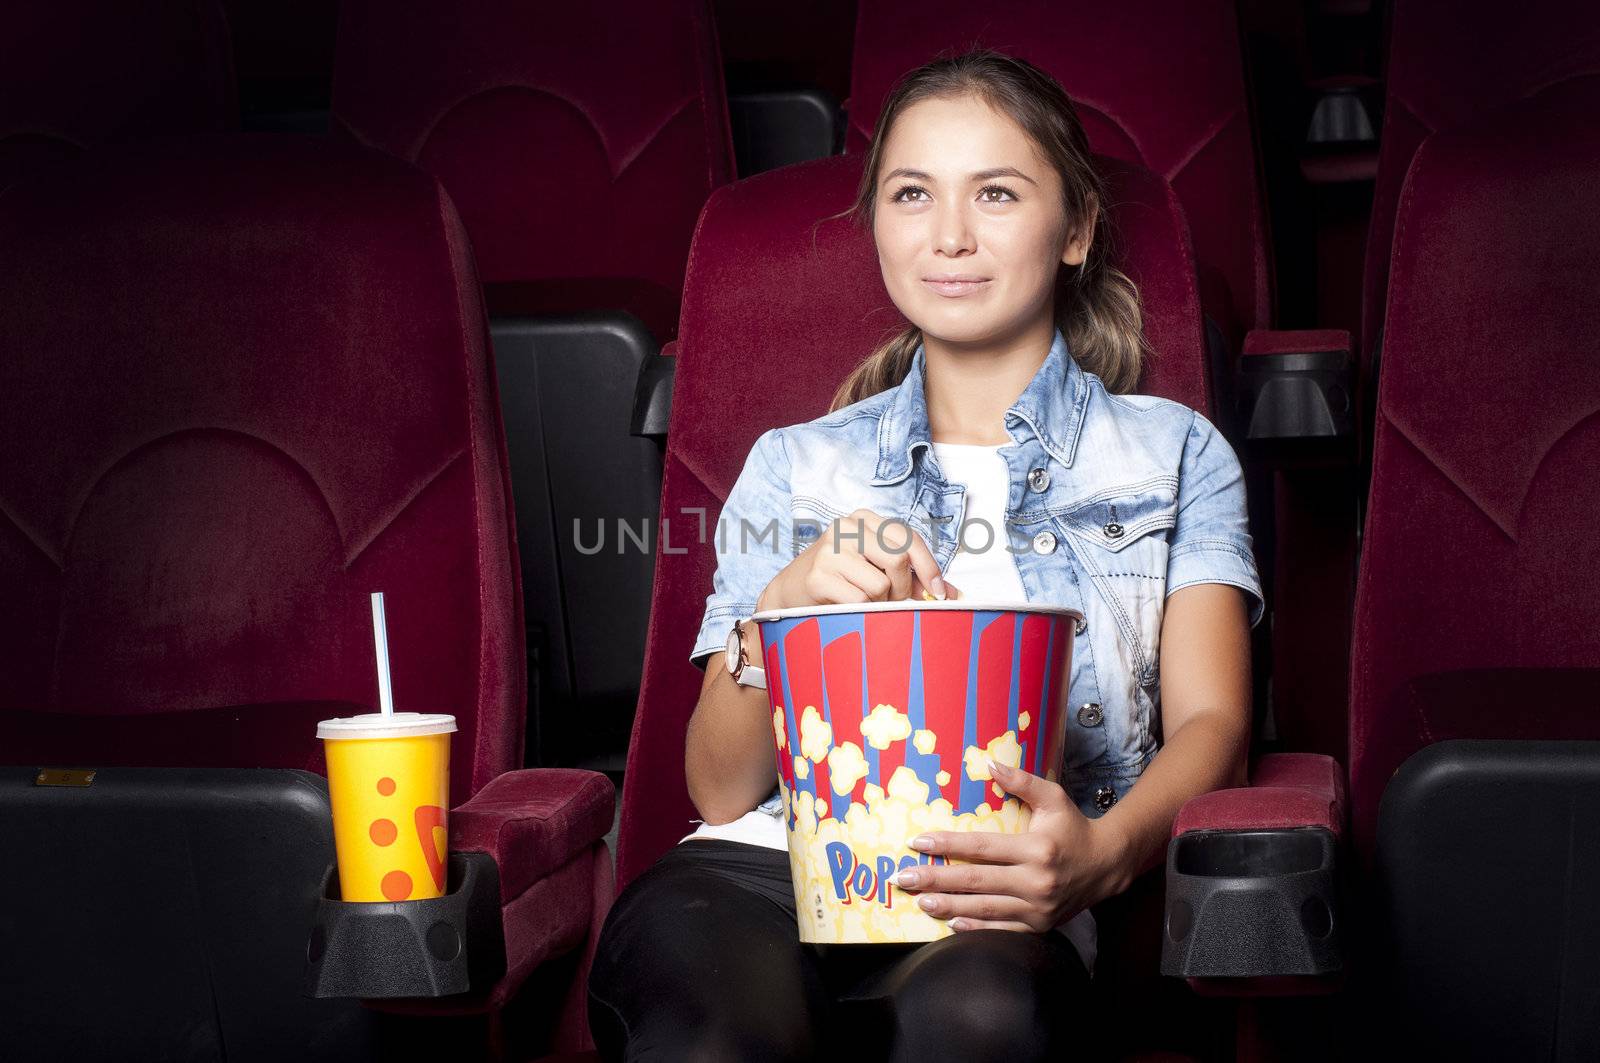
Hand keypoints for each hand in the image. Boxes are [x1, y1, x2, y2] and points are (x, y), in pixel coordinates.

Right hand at [757, 508, 949, 609]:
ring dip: (882, 603)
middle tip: (895, 602)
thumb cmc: (841, 580)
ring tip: (867, 603)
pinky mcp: (818, 575)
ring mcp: (830, 549)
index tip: (939, 593)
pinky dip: (863, 610)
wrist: (790, 593)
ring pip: (881, 583)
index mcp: (865, 519)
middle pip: (898, 559)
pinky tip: (849, 606)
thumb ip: (913, 577)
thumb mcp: (876, 569)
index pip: (909, 539)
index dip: (930, 568)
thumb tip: (955, 595)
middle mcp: (846, 527)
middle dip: (904, 589)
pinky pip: (860, 600)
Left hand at [887, 759, 1129, 932]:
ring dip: (949, 906)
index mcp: (1037, 849)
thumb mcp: (1053, 799)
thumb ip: (1021, 782)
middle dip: (937, 879)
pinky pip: (1002, 930)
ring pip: (985, 910)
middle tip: (904, 878)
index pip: (983, 847)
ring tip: (920, 901)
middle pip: (977, 881)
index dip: (949, 844)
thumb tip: (988, 762)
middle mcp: (1036, 881)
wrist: (1107, 865)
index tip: (918, 842)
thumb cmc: (1074, 828)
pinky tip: (950, 924)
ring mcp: (1038, 908)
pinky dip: (975, 929)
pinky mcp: (1040, 925)